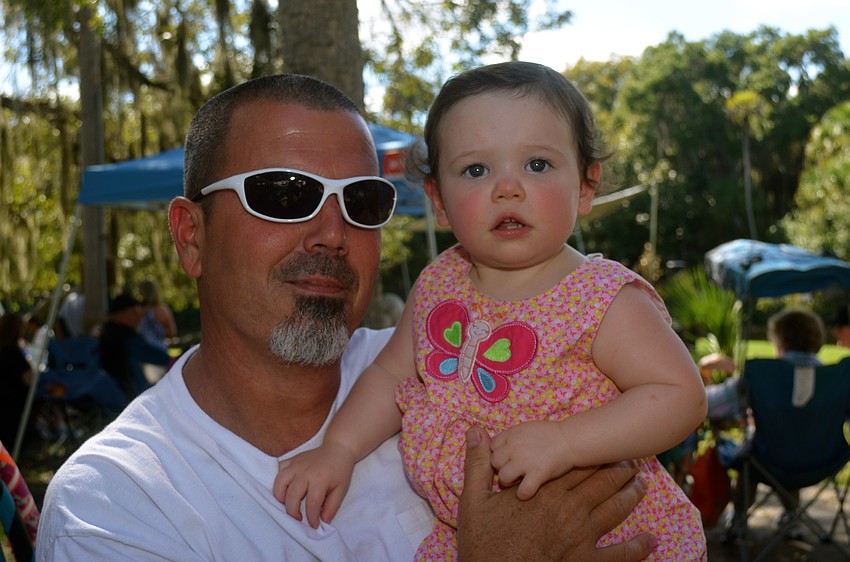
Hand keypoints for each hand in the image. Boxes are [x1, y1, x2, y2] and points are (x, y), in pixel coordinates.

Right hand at [273, 442, 355, 527]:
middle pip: (292, 495)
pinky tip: (285, 488)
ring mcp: (296, 464)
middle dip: (292, 511)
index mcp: (320, 479)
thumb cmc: (340, 471)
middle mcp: (305, 471)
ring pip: (280, 482)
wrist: (338, 449)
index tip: (313, 525)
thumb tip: (323, 521)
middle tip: (298, 518)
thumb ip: (332, 506)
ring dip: (280, 497)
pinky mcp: (292, 460)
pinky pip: (279, 470)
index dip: (311, 518)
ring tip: (287, 504)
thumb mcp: (341, 490)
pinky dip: (279, 481)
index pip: (312, 504)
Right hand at [458, 426, 655, 561]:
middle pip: (600, 483)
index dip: (594, 454)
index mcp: (545, 492)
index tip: (607, 446)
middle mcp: (568, 510)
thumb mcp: (473, 501)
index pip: (576, 465)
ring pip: (614, 509)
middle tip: (633, 460)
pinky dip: (637, 547)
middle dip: (618, 470)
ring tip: (642, 484)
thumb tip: (475, 430)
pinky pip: (619, 555)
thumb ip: (477, 464)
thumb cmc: (484, 544)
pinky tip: (651, 540)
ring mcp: (581, 537)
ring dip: (631, 495)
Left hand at [490, 420, 572, 498]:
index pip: (492, 446)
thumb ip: (512, 437)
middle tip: (513, 470)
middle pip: (495, 462)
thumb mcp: (526, 429)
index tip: (507, 458)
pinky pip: (523, 490)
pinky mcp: (537, 473)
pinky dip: (524, 494)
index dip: (498, 453)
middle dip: (502, 467)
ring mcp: (525, 461)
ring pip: (503, 477)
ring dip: (509, 481)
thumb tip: (500, 447)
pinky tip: (527, 492)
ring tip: (518, 481)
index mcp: (512, 435)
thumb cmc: (550, 434)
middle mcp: (514, 447)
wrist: (571, 439)